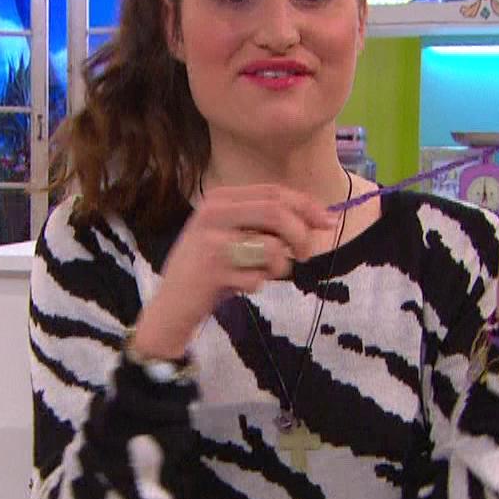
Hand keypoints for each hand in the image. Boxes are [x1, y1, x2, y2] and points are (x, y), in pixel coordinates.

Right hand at [129, 184, 335, 359]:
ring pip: (272, 248)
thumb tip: (318, 219)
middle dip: (301, 235)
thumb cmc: (209, 270)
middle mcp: (213, 213)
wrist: (170, 306)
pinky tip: (237, 287)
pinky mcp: (213, 270)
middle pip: (277, 213)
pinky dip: (256, 285)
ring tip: (258, 275)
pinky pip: (258, 277)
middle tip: (305, 255)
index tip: (328, 222)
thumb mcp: (232, 235)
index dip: (306, 206)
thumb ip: (265, 223)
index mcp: (220, 199)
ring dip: (277, 268)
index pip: (274, 192)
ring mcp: (211, 241)